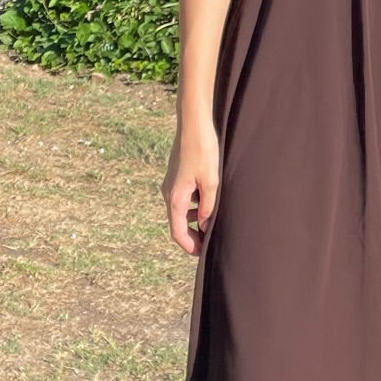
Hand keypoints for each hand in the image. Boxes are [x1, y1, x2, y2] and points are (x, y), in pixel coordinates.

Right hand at [164, 123, 220, 255]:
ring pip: (180, 211)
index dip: (189, 246)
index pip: (177, 232)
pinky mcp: (176, 177)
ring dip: (193, 221)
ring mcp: (171, 185)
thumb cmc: (203, 152)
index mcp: (175, 198)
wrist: (193, 126)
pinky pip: (183, 199)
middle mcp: (168, 193)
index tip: (201, 254)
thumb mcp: (211, 182)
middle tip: (208, 243)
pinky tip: (207, 205)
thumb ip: (207, 206)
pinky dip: (192, 207)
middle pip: (177, 223)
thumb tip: (205, 224)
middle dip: (192, 235)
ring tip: (212, 224)